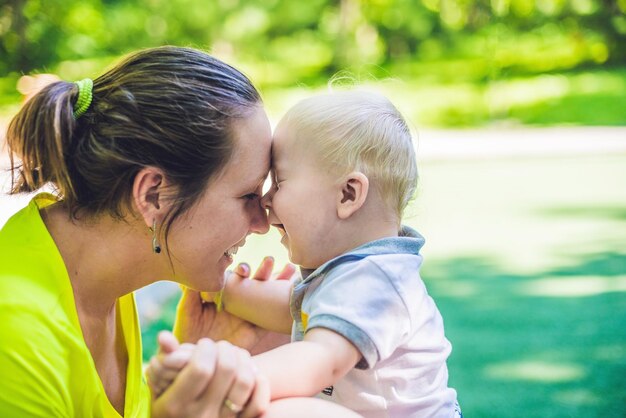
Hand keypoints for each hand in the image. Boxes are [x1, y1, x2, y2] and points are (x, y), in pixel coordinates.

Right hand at [151, 333, 269, 417]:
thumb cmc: (167, 403)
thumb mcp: (157, 386)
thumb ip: (163, 358)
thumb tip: (163, 335)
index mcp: (176, 405)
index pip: (201, 368)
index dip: (205, 349)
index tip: (203, 345)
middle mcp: (201, 415)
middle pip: (226, 370)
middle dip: (224, 348)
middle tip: (218, 347)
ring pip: (245, 382)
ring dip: (243, 360)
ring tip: (233, 355)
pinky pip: (259, 404)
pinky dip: (259, 383)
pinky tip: (249, 372)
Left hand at [173, 257, 295, 353]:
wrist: (195, 359)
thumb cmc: (187, 331)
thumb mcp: (187, 310)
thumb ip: (192, 292)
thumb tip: (197, 273)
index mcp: (225, 293)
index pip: (238, 276)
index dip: (243, 270)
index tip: (244, 270)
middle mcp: (240, 301)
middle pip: (256, 281)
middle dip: (264, 270)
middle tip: (269, 261)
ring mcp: (249, 315)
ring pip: (267, 295)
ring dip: (278, 281)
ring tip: (289, 269)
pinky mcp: (256, 330)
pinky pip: (271, 318)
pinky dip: (282, 307)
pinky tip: (291, 296)